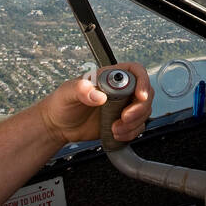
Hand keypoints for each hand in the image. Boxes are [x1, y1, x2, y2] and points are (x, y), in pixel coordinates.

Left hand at [37, 63, 153, 146]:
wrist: (59, 125)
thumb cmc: (62, 103)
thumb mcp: (67, 92)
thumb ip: (80, 89)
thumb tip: (98, 95)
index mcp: (110, 77)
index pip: (136, 72)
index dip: (142, 81)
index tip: (140, 95)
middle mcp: (120, 90)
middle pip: (145, 93)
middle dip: (139, 108)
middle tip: (124, 118)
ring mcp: (123, 107)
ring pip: (144, 112)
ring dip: (134, 123)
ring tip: (114, 128)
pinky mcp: (123, 122)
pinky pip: (137, 127)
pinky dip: (130, 133)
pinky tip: (116, 134)